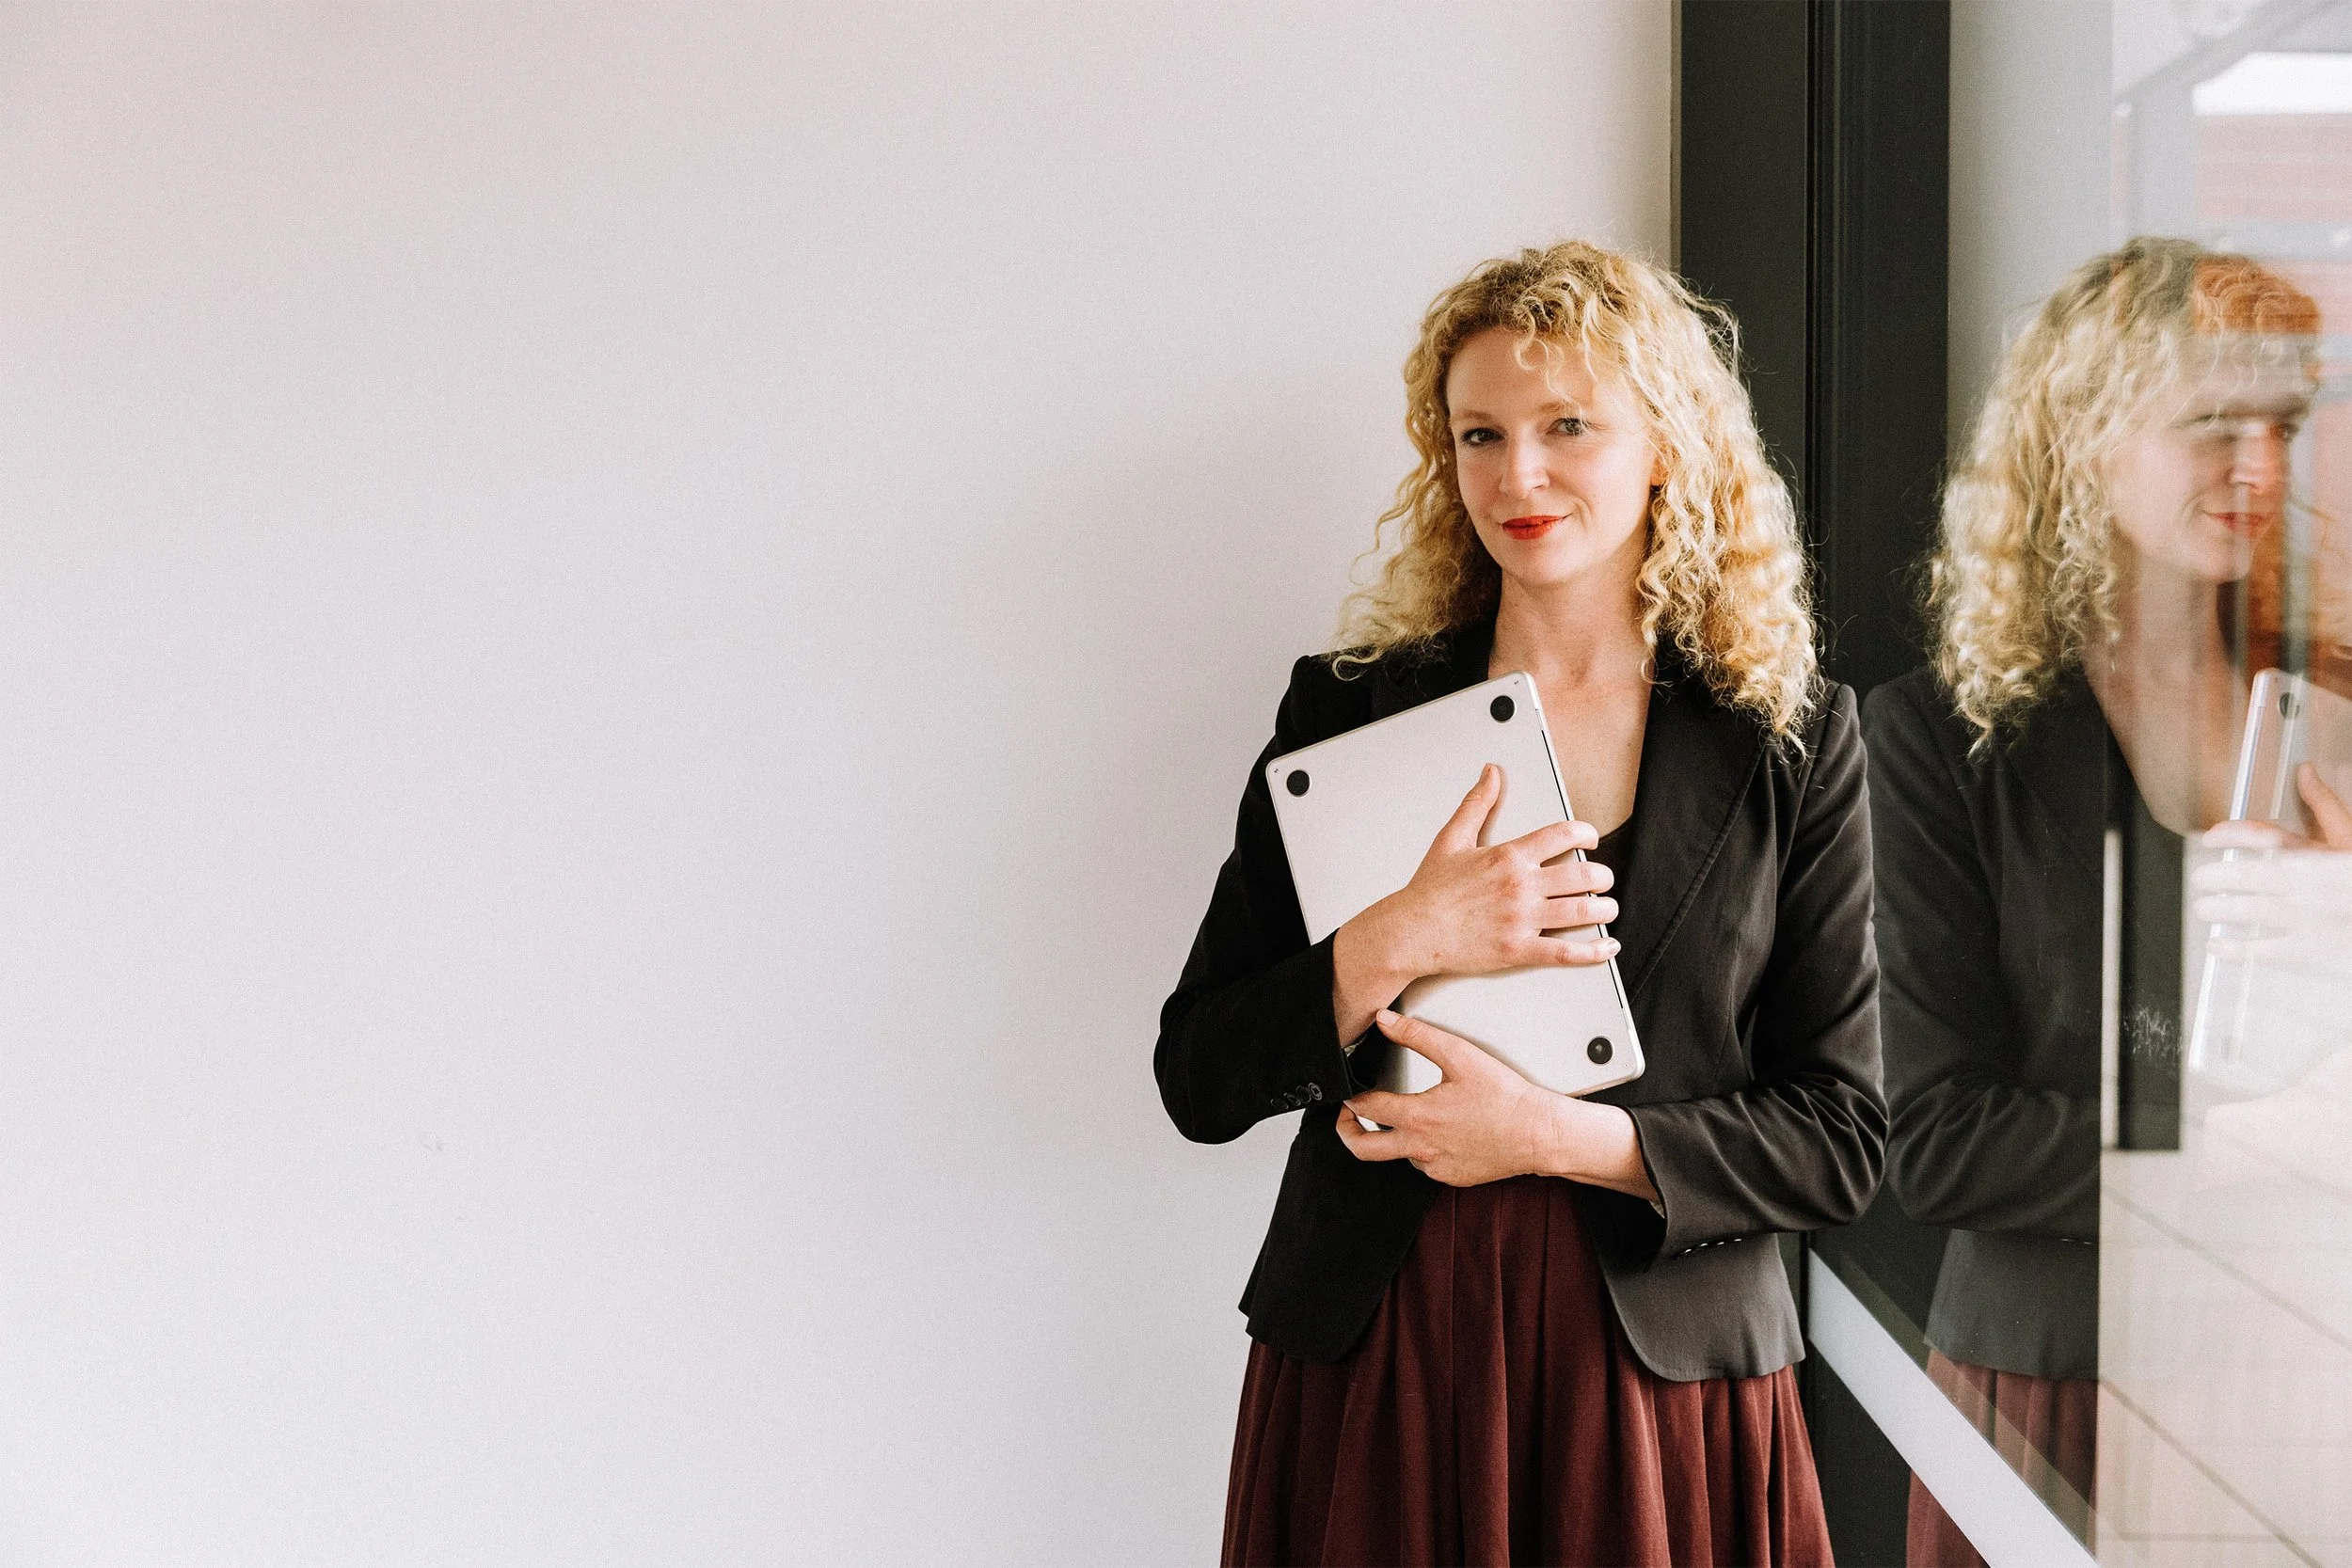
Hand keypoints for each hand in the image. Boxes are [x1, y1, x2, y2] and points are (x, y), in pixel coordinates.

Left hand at [1335, 1009, 1657, 1199]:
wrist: (1539, 1133)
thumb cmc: (1505, 1096)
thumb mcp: (1460, 1055)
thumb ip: (1417, 1035)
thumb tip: (1384, 1021)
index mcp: (1418, 1116)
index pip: (1364, 1108)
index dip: (1349, 1095)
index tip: (1347, 1089)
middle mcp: (1421, 1148)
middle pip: (1363, 1148)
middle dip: (1347, 1131)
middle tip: (1347, 1116)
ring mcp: (1435, 1167)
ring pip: (1398, 1154)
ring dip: (1393, 1136)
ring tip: (1402, 1114)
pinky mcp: (1451, 1178)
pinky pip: (1425, 1164)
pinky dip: (1422, 1148)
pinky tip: (1438, 1129)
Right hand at [1336, 764, 1617, 1005]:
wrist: (1412, 930)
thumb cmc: (1429, 889)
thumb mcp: (1452, 838)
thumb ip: (1477, 803)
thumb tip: (1491, 773)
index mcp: (1508, 856)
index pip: (1563, 834)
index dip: (1586, 834)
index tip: (1590, 840)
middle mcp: (1520, 885)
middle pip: (1582, 874)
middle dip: (1601, 876)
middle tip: (1603, 879)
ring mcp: (1521, 919)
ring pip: (1581, 911)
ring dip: (1604, 909)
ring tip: (1608, 908)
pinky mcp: (1518, 949)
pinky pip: (1565, 952)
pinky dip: (1592, 951)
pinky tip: (1606, 947)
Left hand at [2194, 792, 2351, 983]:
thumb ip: (2326, 807)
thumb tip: (2304, 772)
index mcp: (2321, 856)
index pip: (2268, 837)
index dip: (2234, 834)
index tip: (2213, 836)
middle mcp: (2310, 886)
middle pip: (2247, 875)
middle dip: (2215, 877)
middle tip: (2201, 880)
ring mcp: (2307, 921)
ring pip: (2246, 912)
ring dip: (2216, 909)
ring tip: (2205, 908)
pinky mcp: (2308, 953)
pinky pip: (2258, 951)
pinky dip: (2231, 949)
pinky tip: (2218, 945)